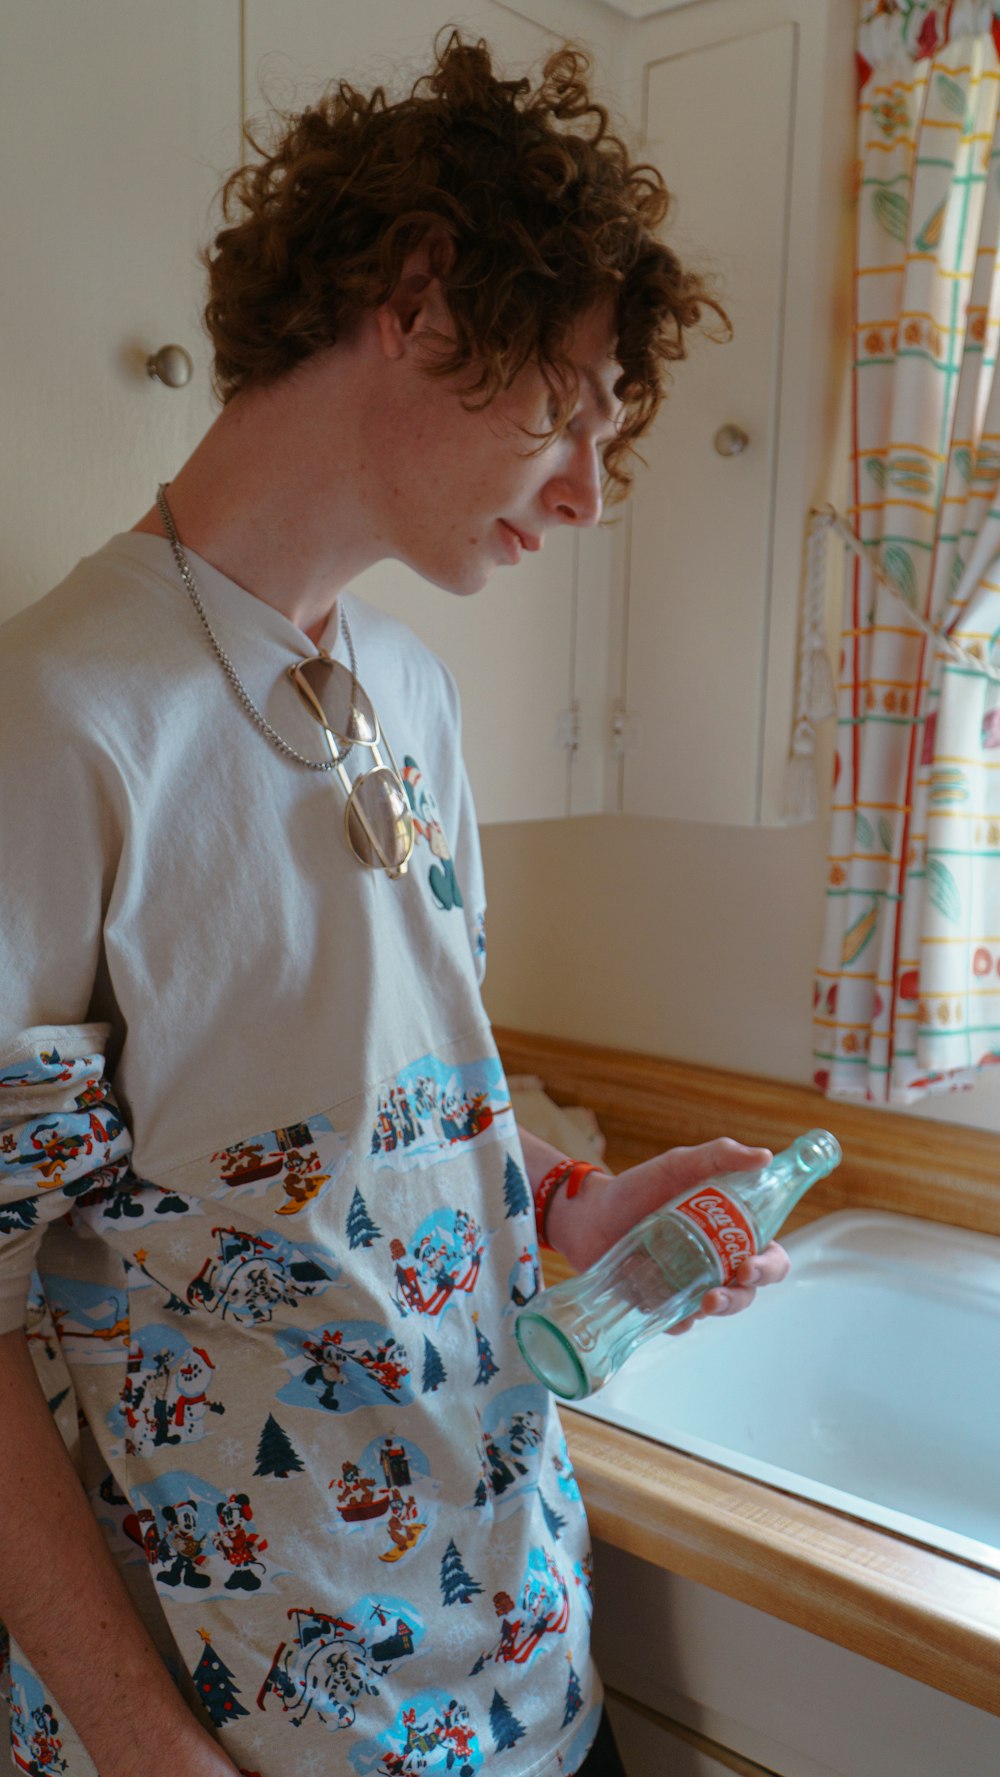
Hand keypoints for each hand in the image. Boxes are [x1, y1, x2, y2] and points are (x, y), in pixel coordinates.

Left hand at [547, 1138, 790, 1330]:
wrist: (588, 1213)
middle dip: (740, 1297)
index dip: (769, 1267)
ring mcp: (689, 1287)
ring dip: (716, 1311)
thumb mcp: (679, 1165)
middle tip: (720, 1292)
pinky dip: (679, 1321)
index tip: (749, 1265)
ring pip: (717, 1310)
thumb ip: (720, 1156)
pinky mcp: (662, 1304)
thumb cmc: (638, 1187)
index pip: (769, 1257)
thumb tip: (764, 1157)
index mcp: (730, 1234)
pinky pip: (679, 1322)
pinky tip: (671, 1313)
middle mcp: (715, 1264)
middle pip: (747, 1292)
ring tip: (701, 1303)